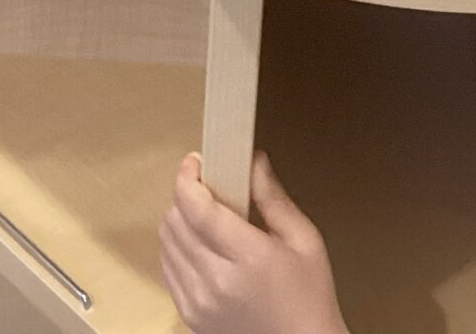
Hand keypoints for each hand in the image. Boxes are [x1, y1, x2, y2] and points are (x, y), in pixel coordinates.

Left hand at [161, 153, 349, 333]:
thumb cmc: (310, 297)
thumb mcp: (304, 240)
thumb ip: (273, 198)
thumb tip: (252, 159)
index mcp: (249, 257)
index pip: (197, 208)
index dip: (188, 177)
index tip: (196, 161)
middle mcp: (216, 281)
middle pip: (175, 221)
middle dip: (185, 194)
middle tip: (206, 185)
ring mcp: (198, 302)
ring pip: (166, 243)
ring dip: (177, 219)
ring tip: (202, 214)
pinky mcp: (190, 315)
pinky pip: (167, 268)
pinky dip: (175, 247)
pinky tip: (198, 243)